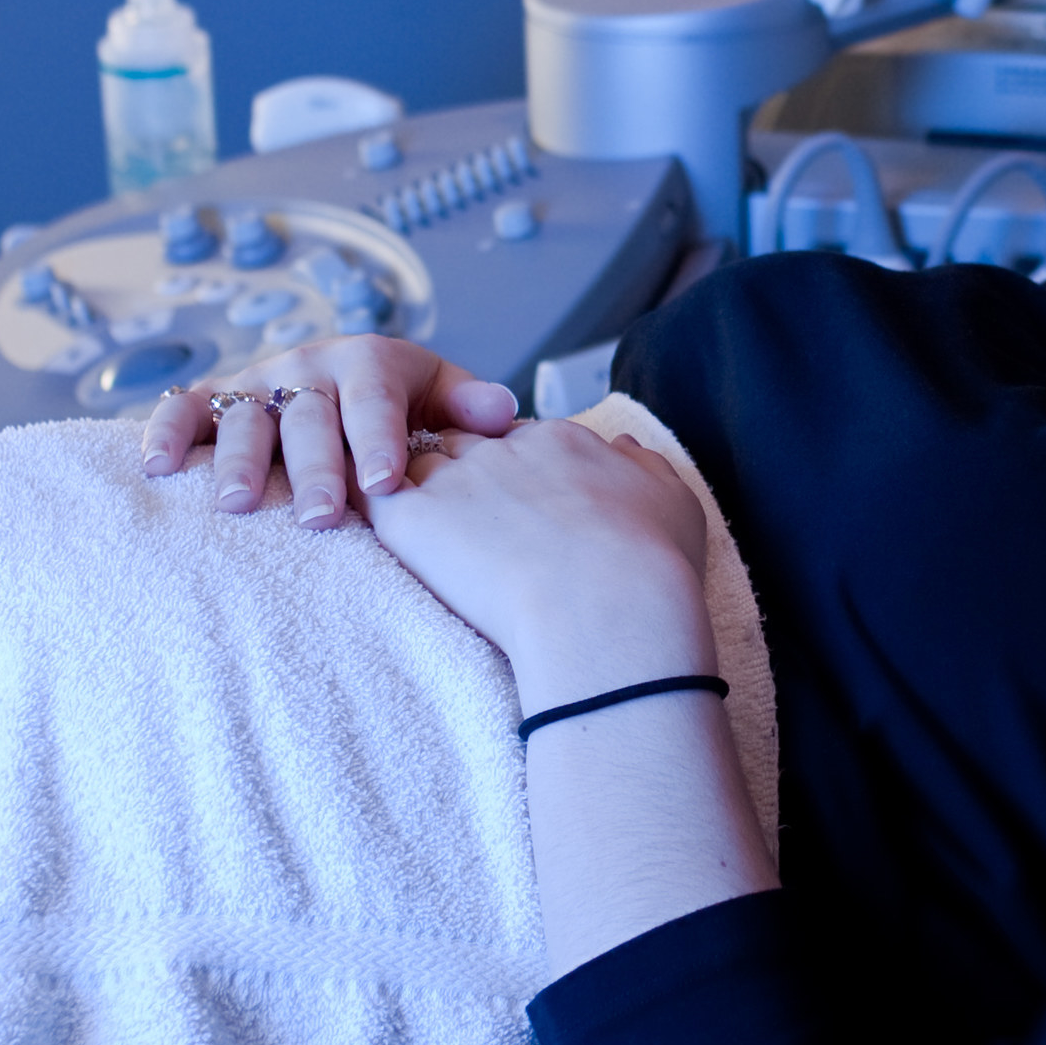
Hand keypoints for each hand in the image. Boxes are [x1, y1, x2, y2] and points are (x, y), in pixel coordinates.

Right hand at [138, 336, 522, 527]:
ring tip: (239, 504)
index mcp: (369, 362)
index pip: (375, 397)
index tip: (385, 485)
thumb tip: (503, 413)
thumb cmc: (403, 406)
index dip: (378, 439)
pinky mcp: (214, 401)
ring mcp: (257, 383)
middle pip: (310, 416)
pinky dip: (165, 433)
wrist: (347, 382)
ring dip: (241, 460)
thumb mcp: (439, 396)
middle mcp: (308, 367)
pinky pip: (184, 411)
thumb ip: (466, 406)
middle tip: (322, 518)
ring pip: (246, 417)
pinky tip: (157, 468)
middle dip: (315, 468)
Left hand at [365, 421, 710, 707]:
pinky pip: (376, 498)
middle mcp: (504, 448)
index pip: (518, 440)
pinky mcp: (414, 519)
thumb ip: (645, 468)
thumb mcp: (674, 500)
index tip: (517, 509)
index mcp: (561, 442)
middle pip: (462, 443)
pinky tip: (375, 532)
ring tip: (411, 531)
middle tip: (460, 520)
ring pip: (414, 464)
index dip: (513, 472)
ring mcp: (456, 480)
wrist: (609, 604)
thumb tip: (626, 450)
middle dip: (458, 473)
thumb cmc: (651, 563)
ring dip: (412, 491)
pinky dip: (372, 509)